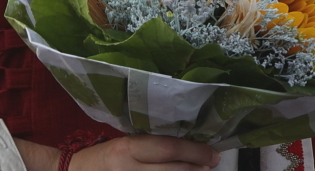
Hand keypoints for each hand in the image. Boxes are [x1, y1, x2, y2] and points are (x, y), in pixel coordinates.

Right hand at [72, 135, 220, 170]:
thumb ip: (151, 148)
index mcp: (126, 150)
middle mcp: (128, 170)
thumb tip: (187, 150)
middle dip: (197, 168)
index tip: (213, 153)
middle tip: (212, 163)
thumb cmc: (101, 158)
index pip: (168, 149)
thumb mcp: (124, 146)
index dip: (195, 152)